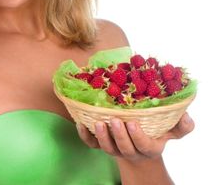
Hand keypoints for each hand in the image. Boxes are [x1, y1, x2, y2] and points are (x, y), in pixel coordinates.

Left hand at [76, 112, 194, 162]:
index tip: (133, 122)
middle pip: (124, 148)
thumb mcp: (170, 130)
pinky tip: (80, 123)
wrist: (137, 144)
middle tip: (114, 120)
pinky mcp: (101, 144)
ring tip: (97, 122)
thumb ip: (181, 126)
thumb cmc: (155, 132)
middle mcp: (130, 150)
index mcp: (149, 147)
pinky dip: (85, 136)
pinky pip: (91, 144)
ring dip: (101, 136)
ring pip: (107, 148)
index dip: (137, 137)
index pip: (144, 145)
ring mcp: (114, 148)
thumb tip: (185, 115)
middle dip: (119, 135)